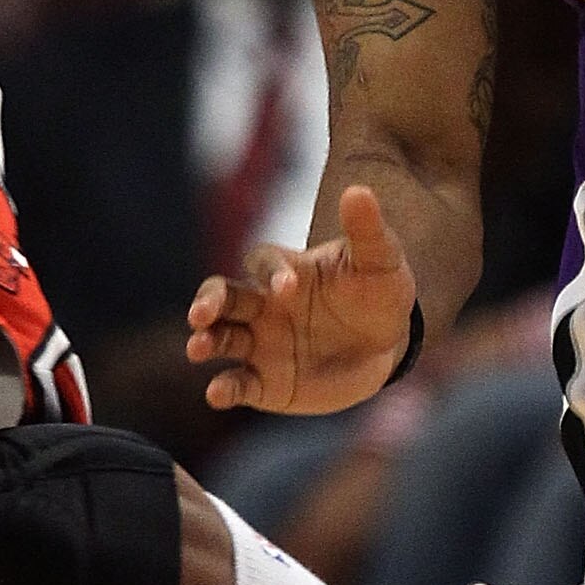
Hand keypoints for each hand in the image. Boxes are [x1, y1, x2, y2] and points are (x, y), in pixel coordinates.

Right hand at [186, 184, 417, 412]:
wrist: (387, 345)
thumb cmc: (379, 292)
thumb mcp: (380, 260)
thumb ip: (366, 230)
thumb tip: (358, 190)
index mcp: (285, 271)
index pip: (263, 263)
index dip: (272, 273)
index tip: (288, 288)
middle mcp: (263, 305)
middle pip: (221, 296)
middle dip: (208, 302)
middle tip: (202, 313)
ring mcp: (261, 344)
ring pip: (221, 338)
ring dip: (206, 340)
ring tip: (197, 348)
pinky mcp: (266, 383)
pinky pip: (238, 384)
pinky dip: (224, 389)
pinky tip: (217, 393)